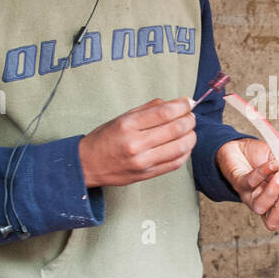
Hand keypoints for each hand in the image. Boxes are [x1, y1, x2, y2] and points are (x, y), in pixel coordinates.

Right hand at [77, 98, 196, 186]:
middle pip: (176, 129)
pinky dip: (186, 152)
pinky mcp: (148, 175)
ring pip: (180, 147)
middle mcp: (136, 144)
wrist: (87, 165)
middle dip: (189, 120)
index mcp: (128, 125)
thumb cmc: (105, 138)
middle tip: (191, 116)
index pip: (164, 113)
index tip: (189, 102)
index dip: (182, 106)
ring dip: (191, 136)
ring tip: (190, 130)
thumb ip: (148, 109)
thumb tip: (175, 103)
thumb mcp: (122, 117)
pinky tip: (184, 145)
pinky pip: (176, 163)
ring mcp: (143, 162)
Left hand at [215, 138, 278, 231]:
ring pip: (259, 206)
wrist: (240, 146)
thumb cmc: (262, 158)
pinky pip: (250, 182)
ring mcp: (249, 195)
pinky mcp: (238, 183)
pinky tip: (272, 164)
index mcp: (275, 202)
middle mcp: (262, 203)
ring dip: (273, 192)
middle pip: (272, 222)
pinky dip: (263, 172)